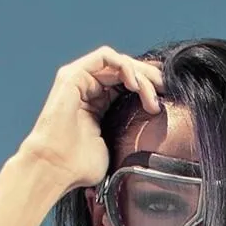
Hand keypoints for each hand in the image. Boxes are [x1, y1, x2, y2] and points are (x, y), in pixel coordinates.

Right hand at [16, 48, 164, 196]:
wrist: (56, 168)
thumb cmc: (79, 165)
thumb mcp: (114, 143)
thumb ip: (129, 127)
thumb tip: (155, 124)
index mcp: (98, 103)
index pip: (129, 83)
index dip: (150, 86)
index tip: (169, 96)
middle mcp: (89, 88)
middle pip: (127, 70)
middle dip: (150, 78)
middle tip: (167, 90)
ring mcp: (80, 79)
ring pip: (120, 63)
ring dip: (140, 75)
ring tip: (152, 94)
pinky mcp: (73, 75)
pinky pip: (105, 57)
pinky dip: (124, 66)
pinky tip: (135, 84)